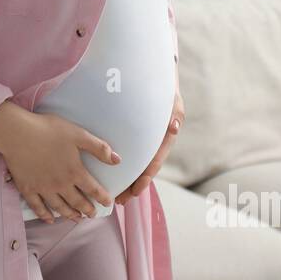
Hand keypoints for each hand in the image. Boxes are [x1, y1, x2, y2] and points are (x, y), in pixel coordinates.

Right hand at [0, 104, 117, 223]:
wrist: (17, 133)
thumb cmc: (48, 130)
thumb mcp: (78, 134)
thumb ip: (98, 148)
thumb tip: (117, 160)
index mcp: (74, 171)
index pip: (93, 189)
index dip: (102, 197)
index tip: (108, 203)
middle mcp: (61, 185)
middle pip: (77, 202)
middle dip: (87, 210)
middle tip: (92, 215)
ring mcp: (43, 189)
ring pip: (60, 207)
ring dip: (70, 215)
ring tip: (76, 219)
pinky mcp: (27, 189)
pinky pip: (38, 207)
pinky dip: (45, 215)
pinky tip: (49, 219)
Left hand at [115, 88, 184, 205]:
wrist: (154, 79)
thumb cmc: (166, 91)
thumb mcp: (173, 101)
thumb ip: (175, 113)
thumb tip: (174, 127)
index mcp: (164, 139)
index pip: (154, 162)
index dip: (145, 177)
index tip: (136, 190)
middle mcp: (153, 143)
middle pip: (142, 169)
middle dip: (132, 186)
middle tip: (120, 200)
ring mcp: (143, 141)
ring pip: (133, 164)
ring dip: (125, 180)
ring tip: (113, 194)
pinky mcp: (132, 136)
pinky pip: (125, 153)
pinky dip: (117, 163)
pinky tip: (105, 172)